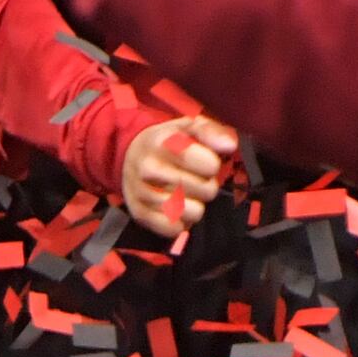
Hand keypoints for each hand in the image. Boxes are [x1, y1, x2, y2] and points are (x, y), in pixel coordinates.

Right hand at [119, 115, 234, 237]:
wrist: (128, 156)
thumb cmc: (167, 142)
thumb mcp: (188, 127)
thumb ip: (211, 131)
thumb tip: (229, 145)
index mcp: (164, 142)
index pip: (210, 165)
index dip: (213, 164)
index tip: (204, 160)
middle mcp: (150, 168)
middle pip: (207, 191)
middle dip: (206, 184)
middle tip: (193, 177)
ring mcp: (144, 194)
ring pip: (195, 212)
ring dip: (195, 204)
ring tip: (184, 192)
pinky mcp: (140, 215)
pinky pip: (177, 229)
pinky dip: (180, 220)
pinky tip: (174, 206)